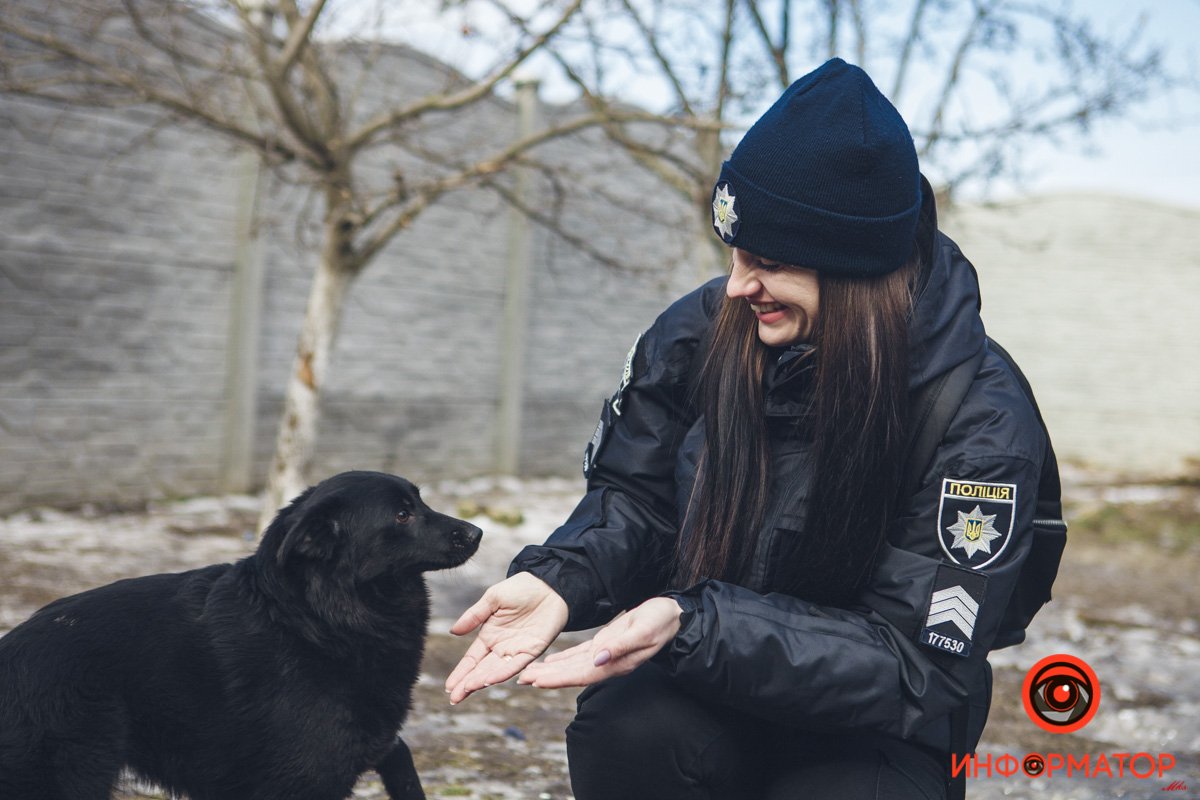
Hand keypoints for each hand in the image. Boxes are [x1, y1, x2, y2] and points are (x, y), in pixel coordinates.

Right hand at [445, 572, 568, 704]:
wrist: (548, 584)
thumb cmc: (521, 588)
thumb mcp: (492, 598)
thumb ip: (474, 616)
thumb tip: (452, 631)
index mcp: (489, 636)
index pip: (472, 659)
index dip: (461, 673)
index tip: (449, 687)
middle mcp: (501, 647)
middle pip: (481, 670)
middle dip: (467, 684)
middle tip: (454, 698)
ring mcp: (517, 650)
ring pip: (496, 670)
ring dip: (482, 680)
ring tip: (467, 689)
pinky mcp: (533, 649)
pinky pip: (517, 664)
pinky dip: (503, 672)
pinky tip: (490, 679)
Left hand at [517, 597, 681, 688]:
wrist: (674, 616)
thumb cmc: (660, 620)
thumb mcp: (642, 629)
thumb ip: (620, 645)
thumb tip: (598, 658)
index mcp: (616, 662)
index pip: (580, 674)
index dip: (557, 678)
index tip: (535, 681)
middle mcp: (608, 664)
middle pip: (572, 674)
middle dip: (546, 678)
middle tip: (519, 679)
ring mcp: (606, 656)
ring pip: (572, 667)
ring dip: (550, 671)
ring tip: (527, 674)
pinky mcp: (606, 646)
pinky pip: (580, 657)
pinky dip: (563, 661)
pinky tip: (548, 663)